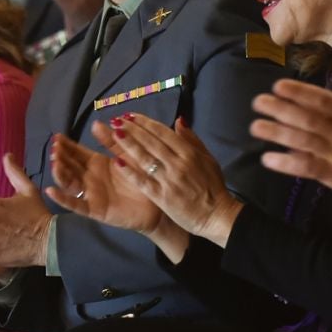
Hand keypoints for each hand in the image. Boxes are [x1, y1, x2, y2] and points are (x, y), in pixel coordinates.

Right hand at [43, 133, 181, 259]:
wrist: (157, 203)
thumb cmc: (142, 177)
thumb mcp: (127, 154)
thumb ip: (112, 141)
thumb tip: (96, 123)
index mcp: (97, 164)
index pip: (77, 152)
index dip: (66, 145)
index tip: (57, 136)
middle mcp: (90, 178)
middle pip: (70, 166)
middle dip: (60, 157)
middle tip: (55, 148)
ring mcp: (90, 194)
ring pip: (69, 183)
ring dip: (59, 173)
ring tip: (54, 163)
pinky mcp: (94, 209)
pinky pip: (76, 205)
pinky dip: (62, 199)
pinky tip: (51, 191)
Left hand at [97, 115, 241, 246]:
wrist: (217, 215)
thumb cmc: (213, 186)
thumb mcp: (208, 158)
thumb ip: (192, 139)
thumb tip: (178, 120)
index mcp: (189, 153)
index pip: (163, 132)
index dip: (145, 122)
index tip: (131, 115)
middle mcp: (178, 163)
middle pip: (151, 142)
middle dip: (132, 129)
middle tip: (117, 119)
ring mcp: (169, 180)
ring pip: (145, 158)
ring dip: (128, 144)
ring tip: (114, 133)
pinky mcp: (162, 196)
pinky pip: (143, 181)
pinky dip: (130, 171)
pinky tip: (118, 162)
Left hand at [250, 53, 331, 216]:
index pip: (320, 99)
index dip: (298, 92)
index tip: (277, 85)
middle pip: (306, 117)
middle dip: (280, 109)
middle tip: (257, 102)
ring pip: (302, 140)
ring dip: (277, 133)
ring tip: (255, 127)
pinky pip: (308, 167)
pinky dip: (288, 163)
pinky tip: (268, 159)